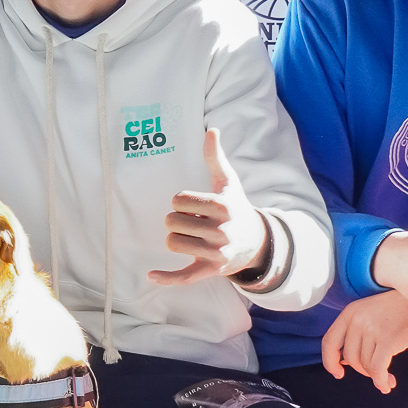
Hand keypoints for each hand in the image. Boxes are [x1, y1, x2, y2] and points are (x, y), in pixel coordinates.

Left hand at [149, 127, 271, 285]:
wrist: (256, 242)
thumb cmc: (235, 208)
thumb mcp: (228, 182)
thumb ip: (216, 158)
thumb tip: (212, 130)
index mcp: (222, 206)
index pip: (178, 200)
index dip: (180, 202)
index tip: (193, 206)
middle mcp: (221, 231)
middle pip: (171, 222)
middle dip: (176, 221)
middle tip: (192, 223)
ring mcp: (216, 253)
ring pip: (173, 243)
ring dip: (176, 239)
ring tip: (192, 237)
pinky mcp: (210, 270)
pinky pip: (184, 276)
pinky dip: (166, 278)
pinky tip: (151, 275)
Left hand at [320, 292, 407, 393]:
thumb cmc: (401, 309)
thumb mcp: (371, 313)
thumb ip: (356, 332)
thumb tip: (345, 361)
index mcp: (350, 312)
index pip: (329, 342)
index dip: (330, 361)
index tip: (339, 373)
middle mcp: (357, 320)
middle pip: (349, 357)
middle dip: (362, 371)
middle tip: (376, 374)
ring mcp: (372, 329)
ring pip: (365, 364)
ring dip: (375, 376)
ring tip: (388, 379)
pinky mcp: (388, 340)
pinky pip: (378, 369)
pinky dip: (381, 381)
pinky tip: (388, 384)